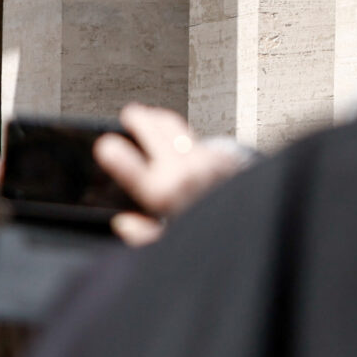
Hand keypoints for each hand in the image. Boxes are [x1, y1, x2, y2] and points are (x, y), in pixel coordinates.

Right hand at [94, 104, 244, 244]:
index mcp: (163, 193)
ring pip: (175, 127)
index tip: (106, 145)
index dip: (115, 154)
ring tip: (148, 116)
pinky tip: (175, 133)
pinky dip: (183, 132)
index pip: (130, 168)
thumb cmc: (207, 228)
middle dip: (138, 119)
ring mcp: (203, 160)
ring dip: (158, 119)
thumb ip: (144, 235)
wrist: (249, 220)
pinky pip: (196, 136)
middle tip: (130, 115)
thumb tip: (125, 223)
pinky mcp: (221, 155)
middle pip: (153, 131)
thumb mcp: (170, 241)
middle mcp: (183, 172)